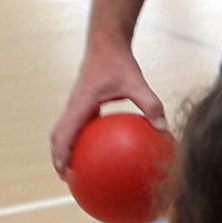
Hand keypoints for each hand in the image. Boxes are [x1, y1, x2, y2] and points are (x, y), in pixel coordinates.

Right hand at [50, 44, 165, 176]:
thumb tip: (163, 128)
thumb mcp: (137, 83)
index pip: (65, 132)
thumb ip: (150, 105)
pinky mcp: (84, 103)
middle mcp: (74, 105)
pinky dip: (82, 139)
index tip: (65, 173)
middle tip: (68, 179)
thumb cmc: (120, 62)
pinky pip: (79, 125)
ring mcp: (77, 105)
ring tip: (78, 170)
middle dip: (59, 158)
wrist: (106, 43)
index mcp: (81, 104)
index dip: (61, 154)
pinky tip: (102, 150)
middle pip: (58, 136)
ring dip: (66, 150)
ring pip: (64, 131)